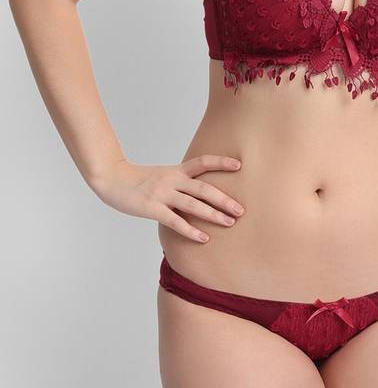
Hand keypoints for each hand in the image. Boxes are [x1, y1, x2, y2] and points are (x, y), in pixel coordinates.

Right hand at [92, 154, 245, 242]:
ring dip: (214, 214)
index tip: (239, 165)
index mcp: (177, 170)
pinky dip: (191, 230)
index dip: (221, 162)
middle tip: (241, 209)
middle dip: (224, 199)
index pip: (203, 162)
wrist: (112, 179)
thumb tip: (199, 193)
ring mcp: (163, 194)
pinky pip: (175, 221)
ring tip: (230, 222)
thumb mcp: (163, 175)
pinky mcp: (152, 208)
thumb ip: (180, 181)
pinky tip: (204, 238)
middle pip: (204, 188)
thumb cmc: (138, 179)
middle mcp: (173, 180)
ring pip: (193, 204)